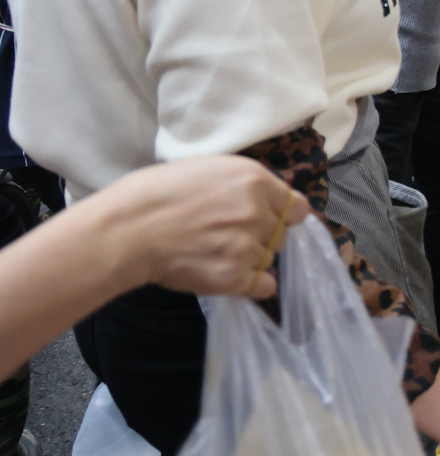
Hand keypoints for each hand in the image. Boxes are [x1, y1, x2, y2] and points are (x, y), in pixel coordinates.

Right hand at [97, 156, 305, 298]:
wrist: (125, 230)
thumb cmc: (155, 194)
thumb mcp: (208, 169)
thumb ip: (244, 184)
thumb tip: (266, 199)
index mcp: (254, 180)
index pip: (297, 207)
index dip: (284, 215)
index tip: (268, 219)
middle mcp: (258, 212)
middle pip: (282, 234)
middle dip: (262, 236)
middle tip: (227, 236)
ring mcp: (248, 246)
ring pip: (270, 258)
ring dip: (252, 259)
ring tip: (217, 253)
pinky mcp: (235, 276)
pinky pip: (264, 286)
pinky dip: (252, 284)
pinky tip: (230, 275)